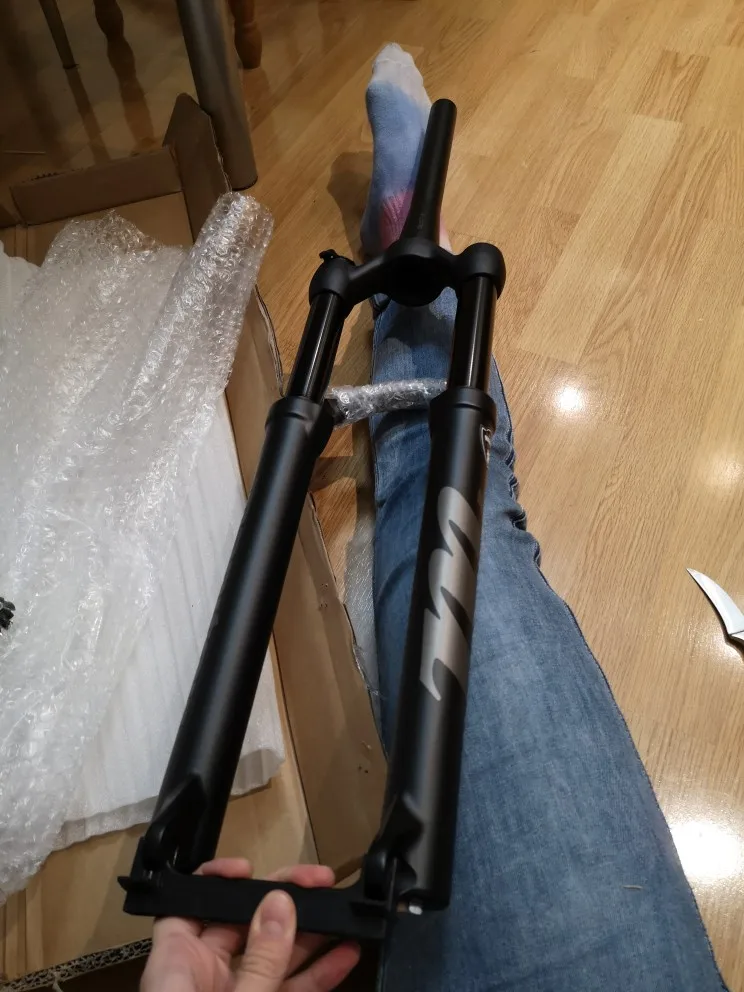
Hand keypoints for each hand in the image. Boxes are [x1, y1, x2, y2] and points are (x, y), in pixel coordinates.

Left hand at [140, 858, 360, 991]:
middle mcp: (203, 981)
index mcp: (176, 970)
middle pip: (243, 925)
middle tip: (318, 882)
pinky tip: (345, 956)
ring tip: (341, 913)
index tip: (248, 869)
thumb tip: (281, 905)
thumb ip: (260, 960)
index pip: (189, 907)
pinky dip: (319, 974)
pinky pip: (292, 989)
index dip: (216, 881)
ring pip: (275, 958)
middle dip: (283, 903)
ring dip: (310, 937)